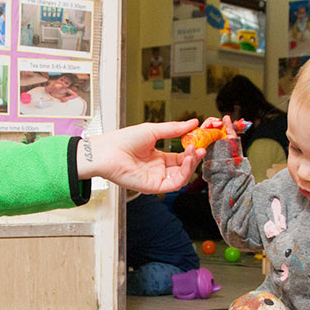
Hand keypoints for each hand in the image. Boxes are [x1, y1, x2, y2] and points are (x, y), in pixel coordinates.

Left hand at [77, 120, 203, 192]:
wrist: (107, 151)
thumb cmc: (122, 140)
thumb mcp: (153, 130)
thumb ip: (174, 129)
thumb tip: (193, 122)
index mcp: (158, 157)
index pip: (181, 156)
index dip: (192, 149)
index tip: (201, 140)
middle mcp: (158, 169)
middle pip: (184, 167)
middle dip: (195, 157)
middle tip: (202, 146)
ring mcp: (156, 178)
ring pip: (182, 176)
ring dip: (191, 165)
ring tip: (195, 151)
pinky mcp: (153, 187)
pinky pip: (174, 184)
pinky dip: (184, 173)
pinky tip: (187, 160)